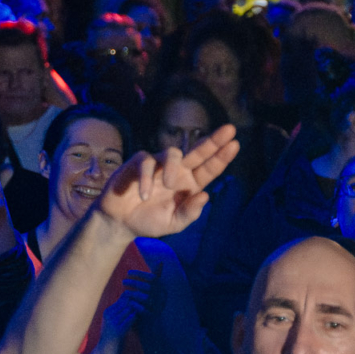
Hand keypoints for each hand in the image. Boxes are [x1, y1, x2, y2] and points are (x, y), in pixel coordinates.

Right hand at [97, 127, 240, 238]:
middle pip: (198, 152)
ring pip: (171, 153)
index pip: (209, 169)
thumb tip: (205, 196)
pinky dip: (146, 178)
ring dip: (172, 167)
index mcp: (189, 185)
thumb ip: (189, 213)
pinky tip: (144, 194)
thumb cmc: (148, 221)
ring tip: (169, 184)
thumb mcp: (173, 224)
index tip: (235, 143)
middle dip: (213, 140)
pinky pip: (145, 162)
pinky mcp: (138, 164)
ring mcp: (158, 166)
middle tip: (229, 129)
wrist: (119, 223)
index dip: (221, 157)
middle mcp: (177, 172)